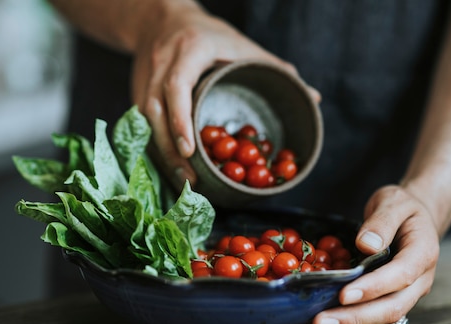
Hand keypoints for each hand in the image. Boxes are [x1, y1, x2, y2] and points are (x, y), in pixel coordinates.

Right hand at [130, 5, 317, 189]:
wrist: (159, 17)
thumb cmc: (207, 33)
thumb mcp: (240, 44)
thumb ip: (274, 68)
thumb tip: (313, 97)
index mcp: (189, 50)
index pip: (177, 86)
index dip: (180, 119)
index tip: (190, 150)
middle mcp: (161, 64)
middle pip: (154, 111)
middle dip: (170, 148)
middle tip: (190, 178)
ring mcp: (144, 79)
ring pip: (144, 121)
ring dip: (162, 153)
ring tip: (184, 179)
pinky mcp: (137, 91)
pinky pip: (140, 124)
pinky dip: (155, 147)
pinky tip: (171, 167)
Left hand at [305, 185, 440, 323]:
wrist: (414, 221)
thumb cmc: (401, 210)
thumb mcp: (393, 201)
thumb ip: (382, 221)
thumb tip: (367, 244)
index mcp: (423, 253)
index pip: (402, 275)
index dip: (373, 287)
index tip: (343, 294)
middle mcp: (419, 282)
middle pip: (391, 309)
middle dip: (353, 319)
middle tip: (318, 323)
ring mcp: (406, 298)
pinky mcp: (391, 306)